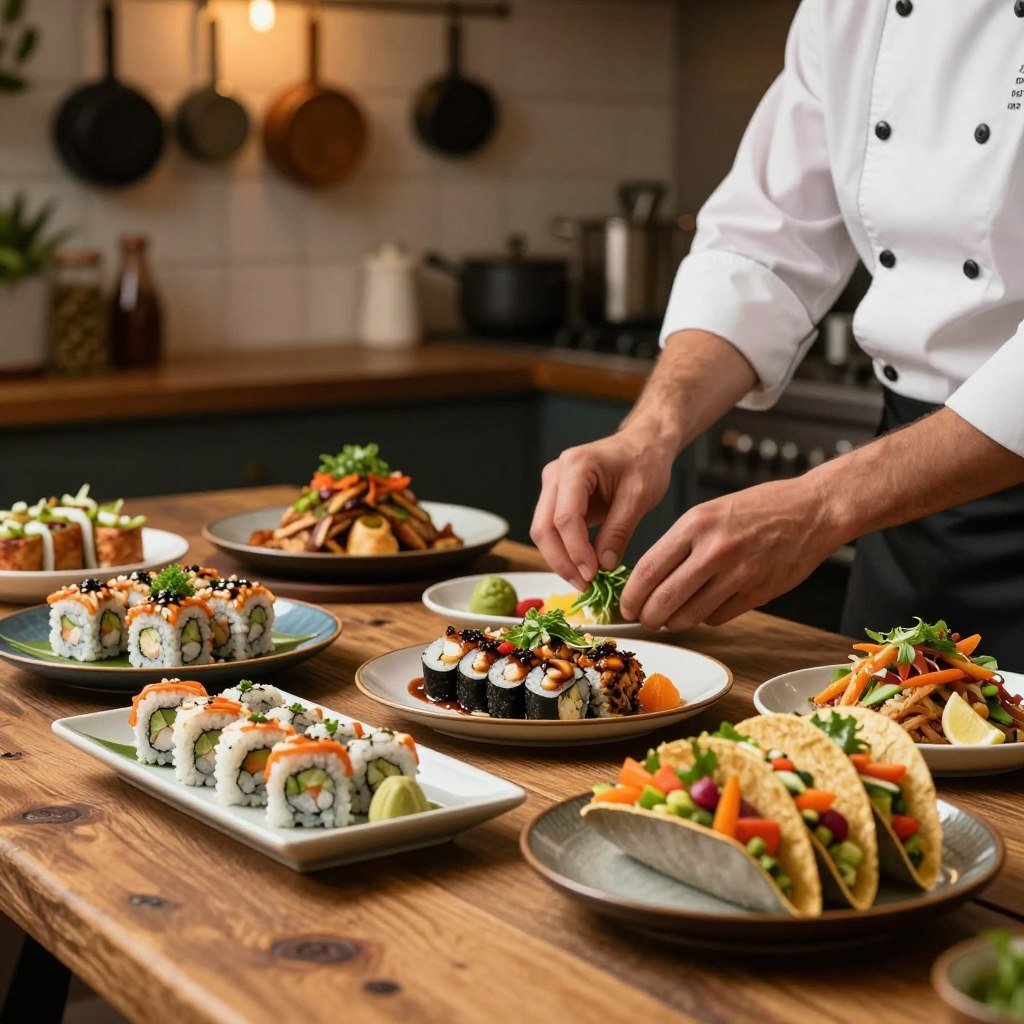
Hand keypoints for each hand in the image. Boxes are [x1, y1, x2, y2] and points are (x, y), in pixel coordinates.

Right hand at [530, 431, 673, 589]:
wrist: (643, 444)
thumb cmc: (644, 462)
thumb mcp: (639, 497)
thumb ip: (619, 531)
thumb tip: (603, 566)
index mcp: (575, 466)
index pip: (565, 517)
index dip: (575, 550)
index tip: (592, 575)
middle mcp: (555, 474)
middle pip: (544, 527)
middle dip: (562, 561)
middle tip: (584, 585)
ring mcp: (552, 486)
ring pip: (543, 531)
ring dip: (560, 559)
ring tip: (584, 581)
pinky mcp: (557, 498)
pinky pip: (552, 530)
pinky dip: (564, 551)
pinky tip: (582, 567)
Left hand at [619, 476, 841, 630]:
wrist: (812, 510)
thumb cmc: (759, 508)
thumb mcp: (709, 512)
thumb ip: (680, 543)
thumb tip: (649, 578)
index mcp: (696, 524)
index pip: (648, 569)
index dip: (631, 595)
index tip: (625, 606)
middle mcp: (714, 550)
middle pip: (664, 599)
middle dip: (647, 616)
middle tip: (643, 620)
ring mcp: (738, 574)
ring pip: (689, 615)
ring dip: (674, 623)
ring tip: (669, 618)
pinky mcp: (757, 593)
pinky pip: (717, 617)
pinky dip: (705, 618)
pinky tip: (704, 608)